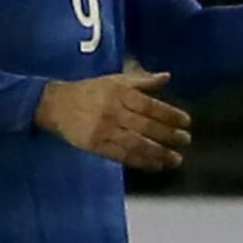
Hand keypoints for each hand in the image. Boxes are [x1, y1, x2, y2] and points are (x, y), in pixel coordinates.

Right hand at [37, 69, 190, 168]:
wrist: (56, 104)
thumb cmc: (90, 90)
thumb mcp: (114, 80)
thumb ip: (141, 80)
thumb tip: (167, 77)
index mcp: (119, 93)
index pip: (150, 105)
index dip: (170, 114)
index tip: (186, 122)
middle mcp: (114, 111)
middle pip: (146, 126)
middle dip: (169, 135)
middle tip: (185, 140)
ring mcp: (104, 130)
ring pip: (137, 144)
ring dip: (159, 153)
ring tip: (176, 159)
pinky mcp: (96, 145)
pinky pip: (122, 155)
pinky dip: (141, 161)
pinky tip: (156, 165)